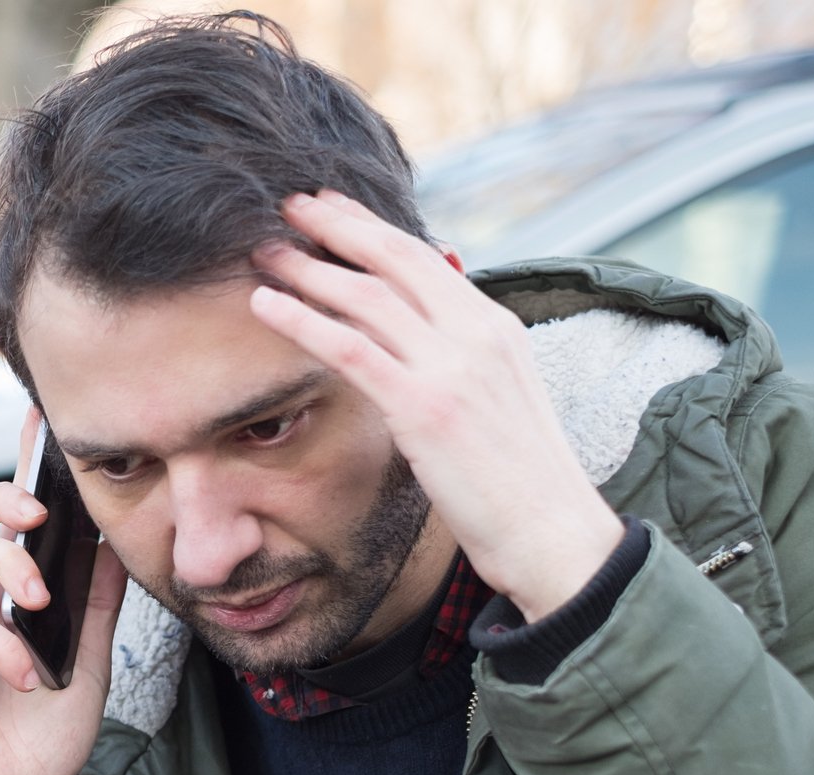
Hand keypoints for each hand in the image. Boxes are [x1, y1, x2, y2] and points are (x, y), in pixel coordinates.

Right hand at [0, 408, 127, 774]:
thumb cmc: (43, 739)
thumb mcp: (89, 658)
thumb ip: (95, 600)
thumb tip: (114, 537)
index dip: (13, 471)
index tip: (40, 429)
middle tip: (40, 514)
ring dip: (3, 564)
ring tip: (39, 601)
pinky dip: (1, 644)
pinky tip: (28, 677)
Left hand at [248, 191, 622, 619]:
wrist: (550, 530)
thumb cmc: (518, 478)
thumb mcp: (496, 399)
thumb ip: (459, 359)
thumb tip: (418, 334)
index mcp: (494, 326)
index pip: (423, 259)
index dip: (370, 229)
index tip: (330, 208)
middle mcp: (475, 334)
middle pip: (393, 260)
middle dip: (336, 226)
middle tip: (287, 204)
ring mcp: (451, 367)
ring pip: (366, 297)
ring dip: (307, 269)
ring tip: (263, 253)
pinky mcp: (424, 407)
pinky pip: (351, 349)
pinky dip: (302, 321)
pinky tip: (265, 306)